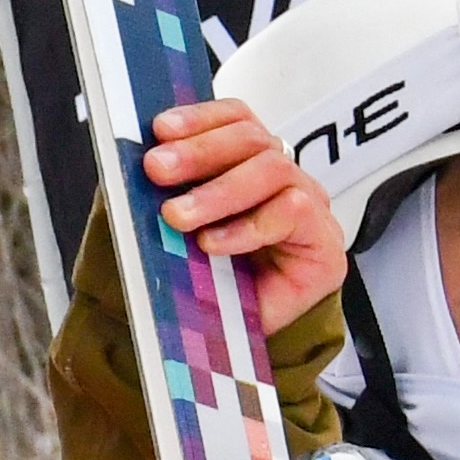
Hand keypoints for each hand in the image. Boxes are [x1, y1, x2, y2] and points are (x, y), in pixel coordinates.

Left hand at [142, 100, 343, 340]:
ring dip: (218, 191)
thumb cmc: (206, 279)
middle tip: (157, 169)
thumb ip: (166, 192)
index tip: (160, 130)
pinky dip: (245, 227)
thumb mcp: (176, 228)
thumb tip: (134, 160)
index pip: (236, 118)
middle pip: (252, 139)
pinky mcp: (324, 244)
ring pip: (272, 169)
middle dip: (199, 151)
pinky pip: (291, 213)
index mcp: (251, 162)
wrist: (233, 343)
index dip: (200, 117)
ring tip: (177, 216)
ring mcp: (310, 206)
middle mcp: (285, 177)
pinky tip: (212, 244)